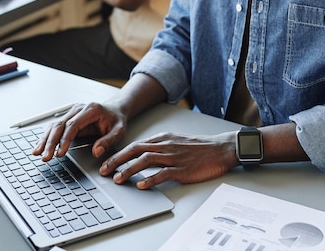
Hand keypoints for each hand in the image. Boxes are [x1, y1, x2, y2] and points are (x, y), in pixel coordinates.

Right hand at [32, 102, 127, 161]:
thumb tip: (96, 152)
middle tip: (45, 157)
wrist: (114, 110)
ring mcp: (72, 112)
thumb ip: (109, 141)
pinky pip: (55, 127)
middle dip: (50, 142)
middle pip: (60, 125)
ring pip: (54, 126)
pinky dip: (46, 137)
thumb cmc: (116, 120)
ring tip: (37, 153)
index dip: (64, 140)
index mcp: (90, 110)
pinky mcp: (68, 118)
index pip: (73, 125)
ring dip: (45, 140)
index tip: (59, 153)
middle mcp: (78, 109)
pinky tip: (39, 145)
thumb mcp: (119, 130)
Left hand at [99, 132, 239, 189]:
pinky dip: (151, 179)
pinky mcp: (183, 169)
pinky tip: (142, 185)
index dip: (119, 154)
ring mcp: (174, 157)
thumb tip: (142, 154)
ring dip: (129, 170)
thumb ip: (160, 146)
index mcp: (163, 138)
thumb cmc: (200, 147)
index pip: (135, 145)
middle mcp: (165, 146)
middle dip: (117, 161)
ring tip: (118, 179)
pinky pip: (164, 173)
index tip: (107, 162)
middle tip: (104, 171)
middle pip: (135, 151)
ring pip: (146, 161)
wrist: (221, 148)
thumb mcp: (176, 140)